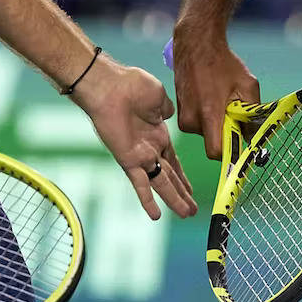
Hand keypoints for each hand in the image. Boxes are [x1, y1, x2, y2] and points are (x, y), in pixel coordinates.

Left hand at [71, 55, 196, 219]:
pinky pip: (140, 183)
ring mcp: (139, 156)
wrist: (109, 86)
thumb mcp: (158, 96)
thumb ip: (166, 109)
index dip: (182, 176)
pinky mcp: (129, 160)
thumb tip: (169, 114)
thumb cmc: (131, 85)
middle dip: (182, 193)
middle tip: (192, 210)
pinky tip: (156, 216)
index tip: (190, 189)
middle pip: (169, 177)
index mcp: (158, 134)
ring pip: (161, 183)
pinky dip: (148, 199)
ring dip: (174, 199)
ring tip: (186, 214)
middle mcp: (149, 148)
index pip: (173, 161)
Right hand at [171, 26, 259, 161]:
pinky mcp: (180, 112)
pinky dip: (208, 116)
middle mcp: (191, 120)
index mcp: (208, 114)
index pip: (216, 152)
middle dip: (226, 132)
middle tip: (234, 111)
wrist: (196, 44)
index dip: (231, 152)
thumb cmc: (223, 63)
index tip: (241, 144)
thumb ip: (253, 114)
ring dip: (217, 123)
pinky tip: (211, 96)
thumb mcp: (247, 85)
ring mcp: (183, 116)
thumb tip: (255, 137)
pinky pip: (198, 123)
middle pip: (213, 142)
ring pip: (206, 132)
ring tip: (221, 98)